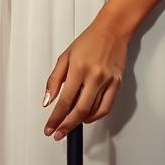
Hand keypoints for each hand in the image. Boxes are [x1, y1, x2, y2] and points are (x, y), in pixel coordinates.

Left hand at [42, 19, 127, 140]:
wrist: (111, 31)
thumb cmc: (88, 41)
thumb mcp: (65, 57)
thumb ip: (54, 80)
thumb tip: (48, 100)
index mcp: (78, 68)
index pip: (65, 100)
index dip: (56, 118)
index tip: (50, 128)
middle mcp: (93, 76)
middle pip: (79, 110)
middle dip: (67, 125)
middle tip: (58, 133)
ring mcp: (106, 81)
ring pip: (93, 111)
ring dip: (80, 121)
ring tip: (70, 123)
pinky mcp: (117, 84)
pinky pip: (106, 107)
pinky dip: (95, 116)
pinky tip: (87, 116)